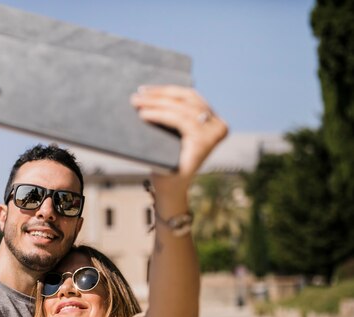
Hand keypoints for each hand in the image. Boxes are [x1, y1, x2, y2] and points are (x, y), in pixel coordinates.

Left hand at [131, 86, 227, 208]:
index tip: (144, 88)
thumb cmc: (166, 161)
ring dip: (155, 103)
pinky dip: (159, 116)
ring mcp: (214, 134)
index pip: (189, 96)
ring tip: (136, 103)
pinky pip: (178, 121)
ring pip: (181, 109)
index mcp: (213, 121)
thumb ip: (171, 114)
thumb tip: (148, 91)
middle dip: (158, 95)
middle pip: (185, 100)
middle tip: (136, 94)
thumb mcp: (170, 133)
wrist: (168, 190)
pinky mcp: (204, 143)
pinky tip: (143, 115)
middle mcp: (219, 126)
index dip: (166, 90)